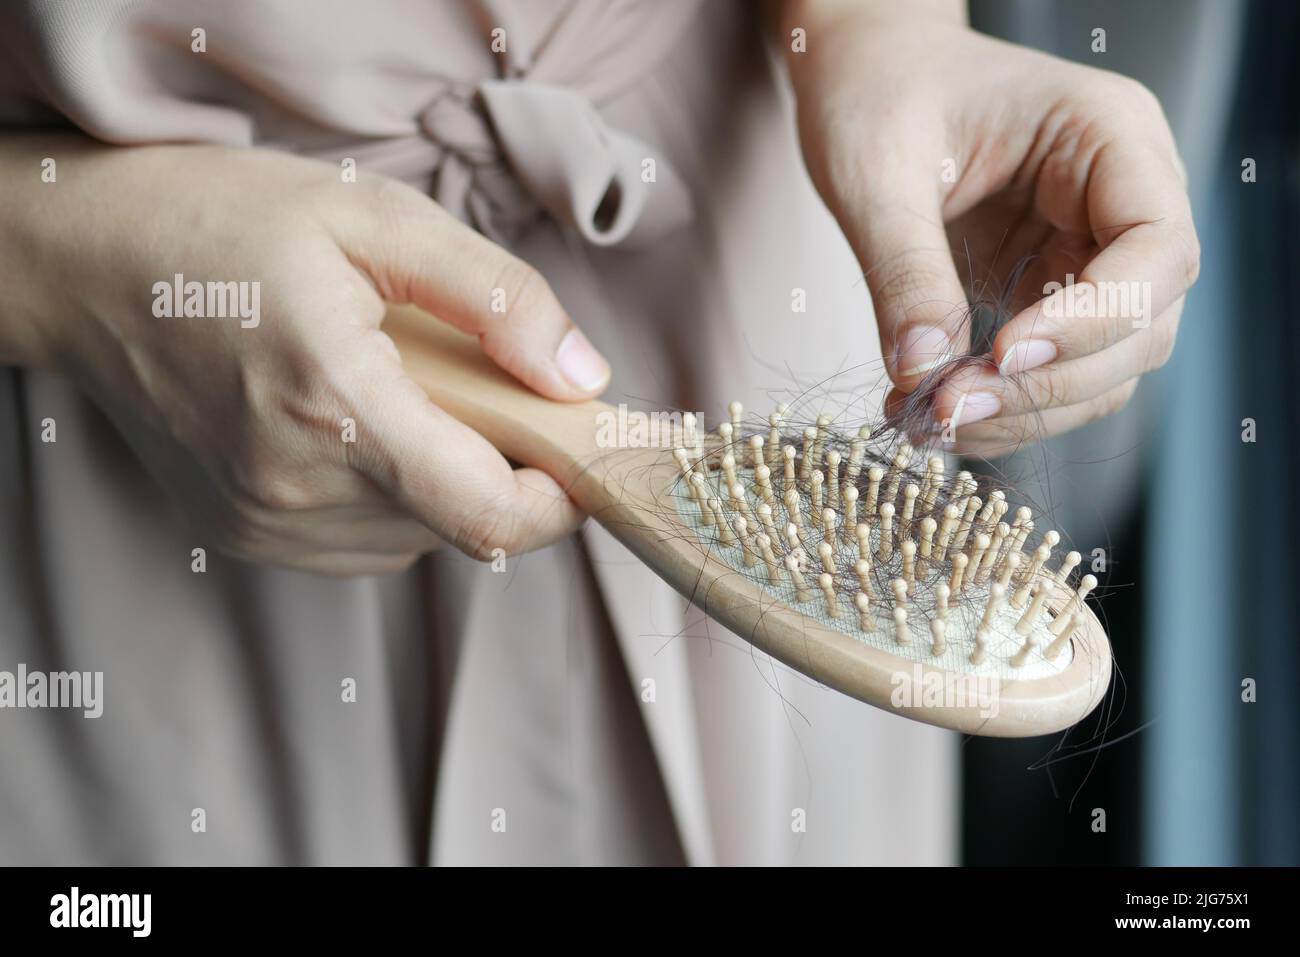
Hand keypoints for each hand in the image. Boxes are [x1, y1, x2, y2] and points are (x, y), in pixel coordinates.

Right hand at [8, 138, 609, 573]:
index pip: (491, 517)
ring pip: (417, 540)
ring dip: (444, 482)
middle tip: (477, 385)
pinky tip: (355, 426)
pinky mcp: (245, 534)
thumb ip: (496, 300)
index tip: (576, 452)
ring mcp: (265, 524)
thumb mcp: (376, 220)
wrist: (84, 264)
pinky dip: (391, 496)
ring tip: (401, 394)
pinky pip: (363, 543)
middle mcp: (298, 488)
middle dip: (502, 467)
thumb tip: (581, 377)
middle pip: (463, 527)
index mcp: (338, 406)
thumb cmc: (225, 224)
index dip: (560, 502)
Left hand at [784, 3, 1198, 454]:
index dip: (1096, 318)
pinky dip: (999, 404)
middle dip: (1047, 383)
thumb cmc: (880, 87)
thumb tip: (923, 372)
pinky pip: (1049, 371)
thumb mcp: (876, 171)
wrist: (867, 74)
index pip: (1155, 247)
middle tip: (947, 409)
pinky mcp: (1047, 292)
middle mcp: (1119, 199)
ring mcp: (1089, 251)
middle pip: (1142, 325)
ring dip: (1023, 410)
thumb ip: (905, 270)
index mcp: (1108, 136)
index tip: (1004, 354)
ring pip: (1103, 366)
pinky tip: (929, 411)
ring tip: (927, 421)